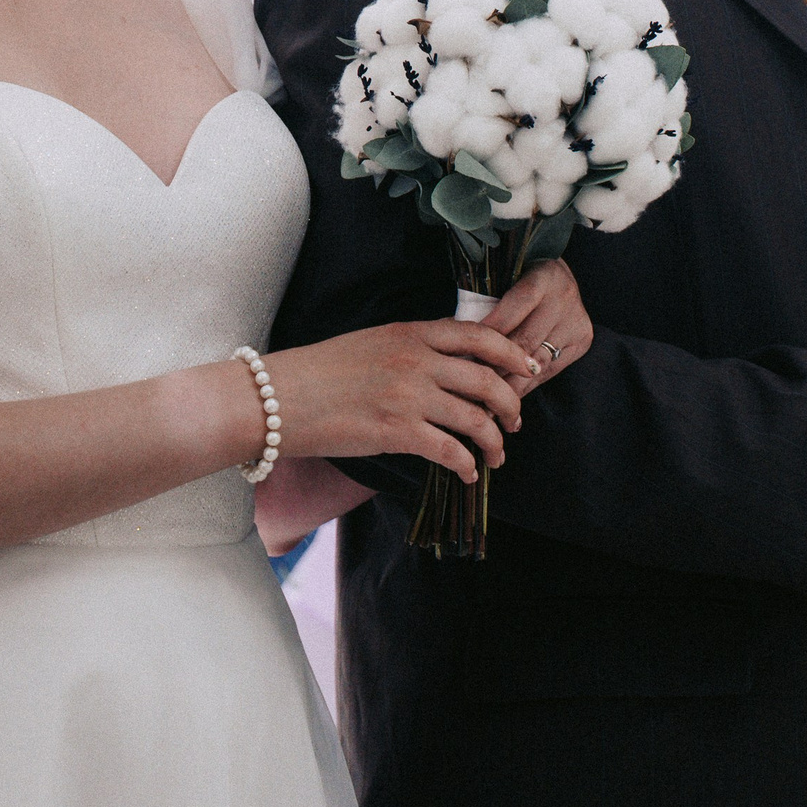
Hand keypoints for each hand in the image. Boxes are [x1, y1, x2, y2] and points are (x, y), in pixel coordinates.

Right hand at [264, 319, 537, 482]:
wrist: (279, 397)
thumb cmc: (319, 372)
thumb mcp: (372, 342)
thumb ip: (411, 348)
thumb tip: (446, 368)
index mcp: (411, 332)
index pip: (480, 336)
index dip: (512, 353)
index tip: (527, 369)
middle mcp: (417, 360)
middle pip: (488, 380)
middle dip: (512, 404)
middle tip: (516, 422)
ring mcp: (409, 395)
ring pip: (476, 419)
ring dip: (494, 442)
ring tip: (496, 456)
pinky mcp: (398, 431)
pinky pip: (451, 450)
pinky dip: (467, 465)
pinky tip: (467, 474)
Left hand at [478, 259, 594, 389]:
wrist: (556, 274)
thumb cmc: (517, 275)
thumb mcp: (504, 276)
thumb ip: (487, 299)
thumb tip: (458, 334)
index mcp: (543, 276)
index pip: (515, 308)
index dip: (490, 332)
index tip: (465, 352)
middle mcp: (564, 297)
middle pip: (525, 340)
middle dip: (495, 364)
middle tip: (470, 384)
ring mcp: (576, 320)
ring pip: (538, 361)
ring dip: (509, 383)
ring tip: (485, 401)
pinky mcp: (582, 340)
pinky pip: (550, 370)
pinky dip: (526, 385)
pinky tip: (508, 398)